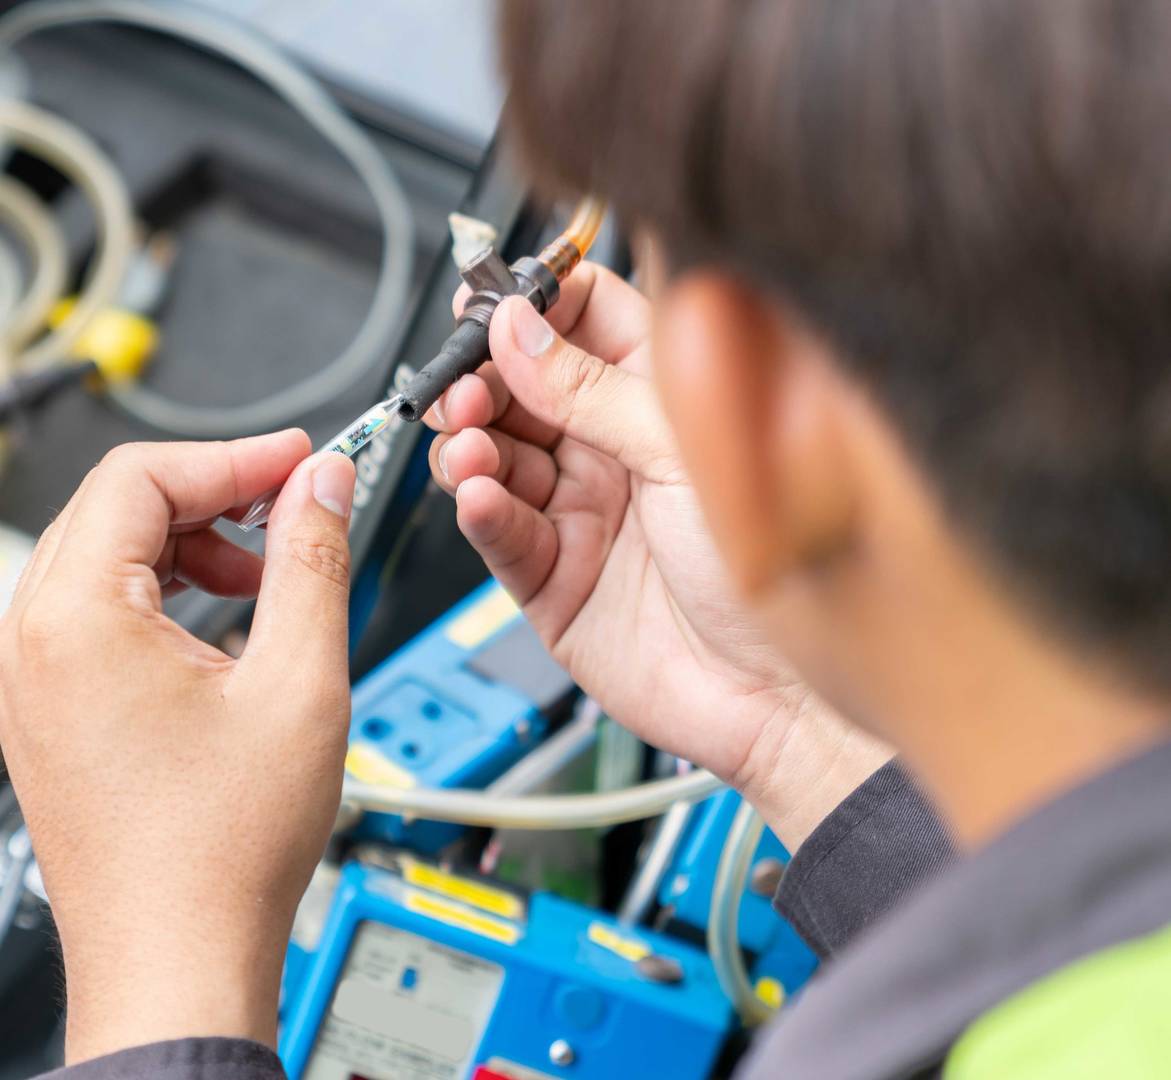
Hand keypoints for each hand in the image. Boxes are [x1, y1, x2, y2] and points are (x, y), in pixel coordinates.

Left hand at [0, 432, 355, 1061]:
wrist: (179, 959)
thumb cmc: (222, 849)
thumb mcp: (300, 681)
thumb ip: (312, 561)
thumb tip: (324, 487)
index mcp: (76, 620)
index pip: (143, 477)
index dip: (235, 457)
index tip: (302, 461)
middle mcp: (32, 644)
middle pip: (118, 508)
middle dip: (215, 495)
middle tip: (294, 505)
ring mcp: (34, 682)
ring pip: (108, 557)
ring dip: (193, 545)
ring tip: (267, 575)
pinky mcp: (53, 713)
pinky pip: (99, 613)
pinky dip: (167, 595)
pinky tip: (227, 628)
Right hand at [427, 265, 888, 843]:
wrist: (778, 694)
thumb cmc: (769, 571)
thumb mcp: (682, 453)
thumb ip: (593, 391)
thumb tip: (521, 332)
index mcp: (659, 401)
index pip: (582, 324)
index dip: (533, 308)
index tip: (493, 306)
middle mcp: (615, 451)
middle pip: (523, 389)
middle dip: (484, 379)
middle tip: (467, 385)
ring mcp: (582, 514)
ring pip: (497, 458)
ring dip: (471, 445)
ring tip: (470, 448)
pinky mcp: (553, 579)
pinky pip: (500, 532)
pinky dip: (481, 510)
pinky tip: (478, 496)